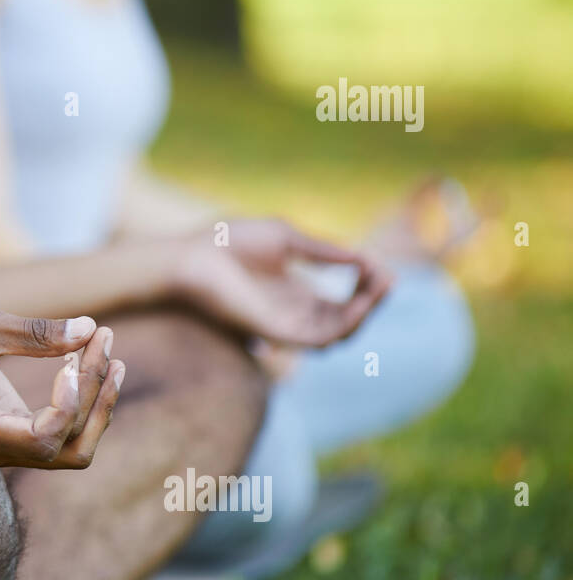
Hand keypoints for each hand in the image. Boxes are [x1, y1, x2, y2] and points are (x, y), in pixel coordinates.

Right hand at [0, 302, 124, 470]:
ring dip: (97, 407)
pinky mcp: (8, 440)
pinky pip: (58, 438)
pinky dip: (81, 406)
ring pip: (70, 450)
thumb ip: (34, 332)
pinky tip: (92, 364)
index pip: (43, 439)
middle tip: (104, 339)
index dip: (71, 402)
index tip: (72, 356)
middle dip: (96, 398)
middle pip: (68, 448)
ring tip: (112, 355)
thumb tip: (90, 329)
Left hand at [174, 219, 392, 347]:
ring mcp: (285, 325)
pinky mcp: (276, 332)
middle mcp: (292, 315)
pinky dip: (346, 324)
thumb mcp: (287, 239)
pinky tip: (359, 302)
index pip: (342, 304)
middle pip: (346, 322)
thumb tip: (365, 257)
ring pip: (339, 334)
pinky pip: (320, 340)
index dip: (367, 287)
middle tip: (387, 278)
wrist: (193, 256)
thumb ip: (325, 252)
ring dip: (365, 312)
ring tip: (378, 285)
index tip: (381, 266)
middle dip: (372, 301)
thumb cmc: (229, 242)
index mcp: (295, 294)